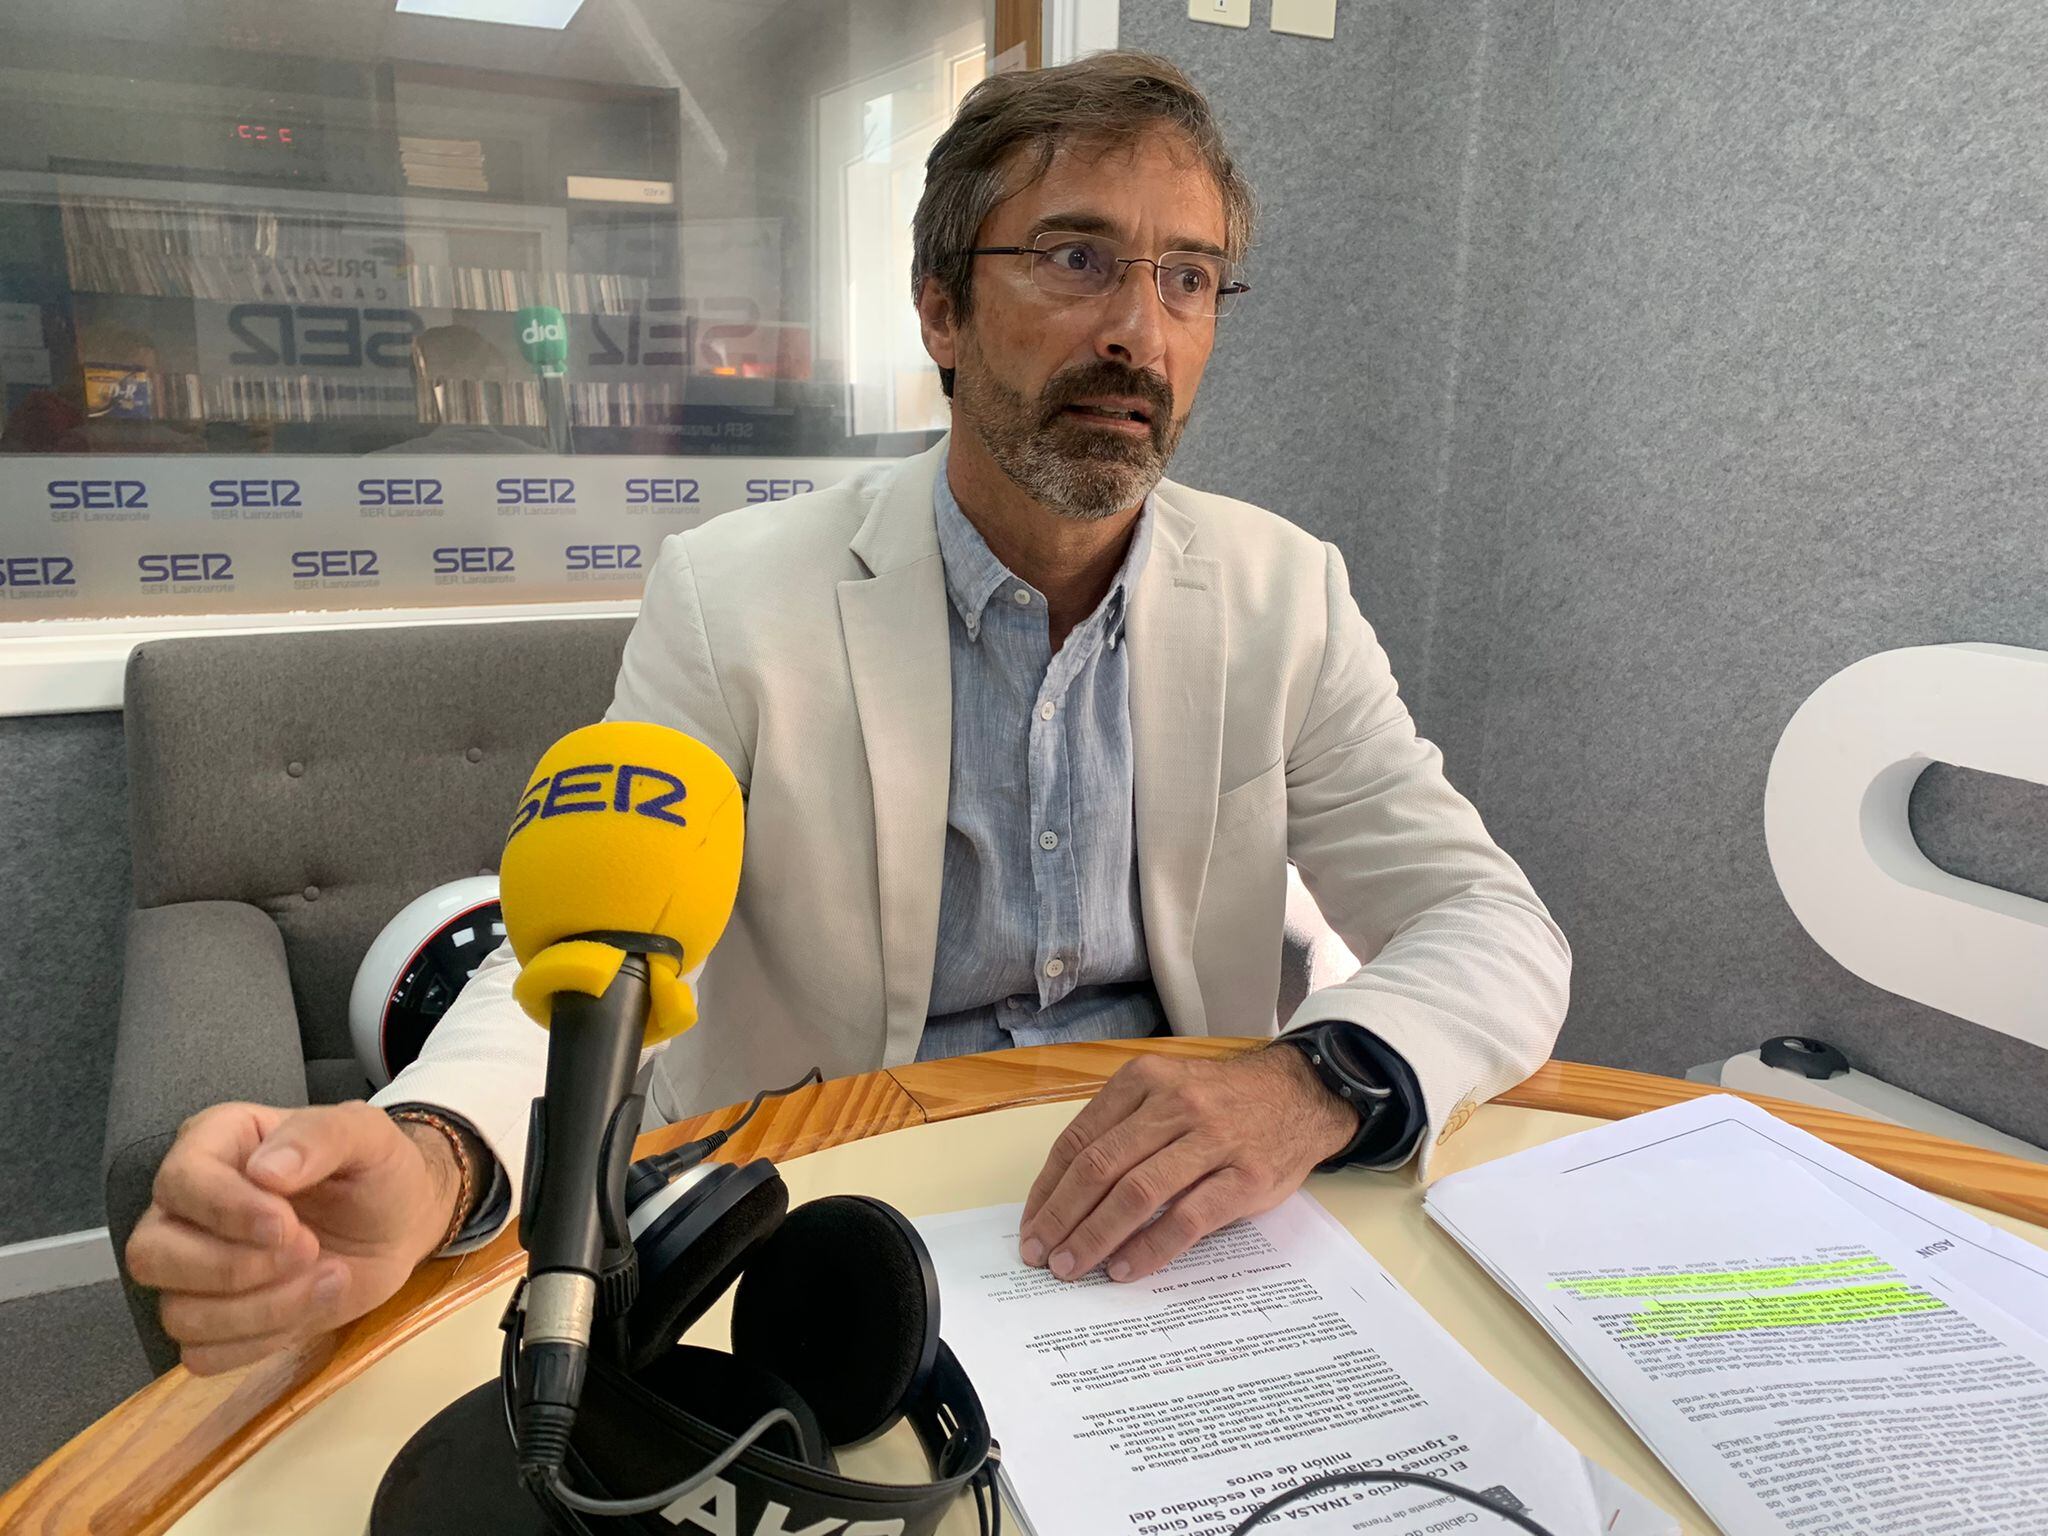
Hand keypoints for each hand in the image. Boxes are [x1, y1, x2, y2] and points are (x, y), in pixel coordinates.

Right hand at [125, 1101, 461, 1374]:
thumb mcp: (366, 1133)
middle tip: (310, 1249)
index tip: (287, 1224)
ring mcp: (192, 1269)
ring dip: (262, 1309)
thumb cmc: (374, 1170)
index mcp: (214, 1145)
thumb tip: (265, 1170)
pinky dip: (262, 1341)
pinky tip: (311, 1306)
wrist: (399, 1224)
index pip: (179, 1181)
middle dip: (235, 1267)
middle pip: (151, 1255)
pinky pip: (201, 1354)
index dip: (226, 1210)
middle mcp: (187, 1207)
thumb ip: (319, 1135)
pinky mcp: (213, 1322)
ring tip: (330, 1276)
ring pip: (178, 1313)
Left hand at [1018, 1047, 1357, 1283]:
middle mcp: (1175, 1104)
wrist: (1302, 1094)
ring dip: (1095, 1236)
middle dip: (1062, 1217)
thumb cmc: (1223, 1101)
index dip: (1048, 1188)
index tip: (1032, 1224)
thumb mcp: (1168, 1089)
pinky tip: (1124, 1269)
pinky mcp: (1245, 1177)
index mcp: (1145, 1080)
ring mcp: (1212, 1140)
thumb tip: (1066, 1194)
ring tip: (1072, 1267)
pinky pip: (1186, 1219)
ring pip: (1136, 1193)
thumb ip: (1123, 1128)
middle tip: (1040, 1254)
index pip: (1079, 1139)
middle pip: (1100, 1167)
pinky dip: (1149, 1248)